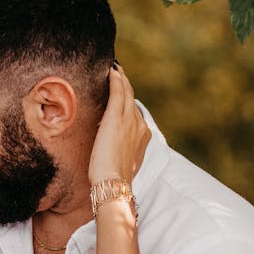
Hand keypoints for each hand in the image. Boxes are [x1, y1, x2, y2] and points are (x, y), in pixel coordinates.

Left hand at [88, 66, 149, 184]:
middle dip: (125, 84)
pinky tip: (111, 70)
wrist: (113, 184)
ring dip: (120, 78)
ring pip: (126, 93)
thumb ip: (120, 150)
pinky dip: (116, 80)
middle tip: (117, 71)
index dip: (127, 100)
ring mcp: (130, 121)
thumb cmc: (113, 180)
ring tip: (114, 68)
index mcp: (142, 136)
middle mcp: (139, 125)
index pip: (134, 112)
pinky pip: (118, 93)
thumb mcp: (122, 163)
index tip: (121, 90)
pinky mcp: (117, 119)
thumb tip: (112, 148)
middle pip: (132, 99)